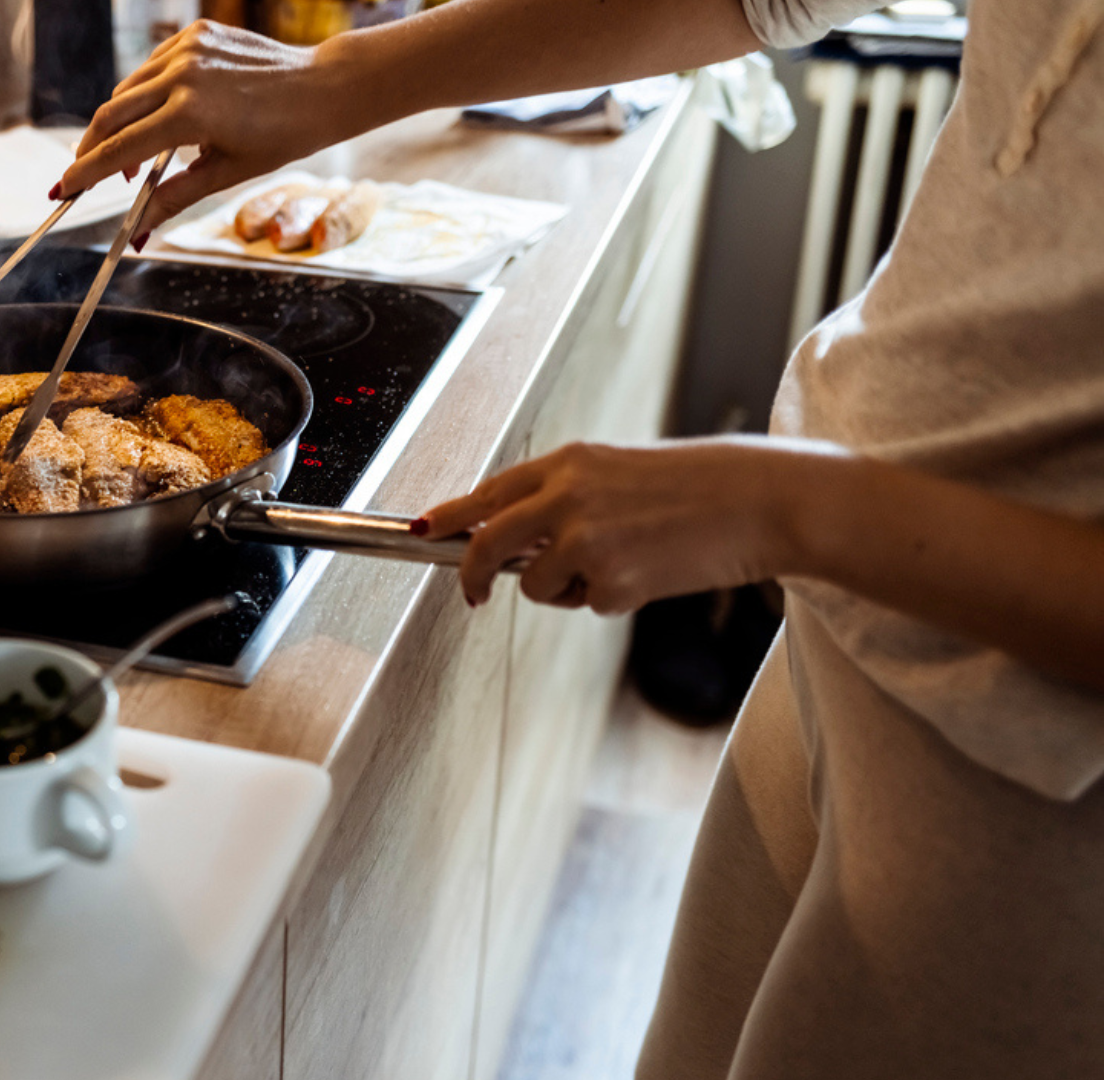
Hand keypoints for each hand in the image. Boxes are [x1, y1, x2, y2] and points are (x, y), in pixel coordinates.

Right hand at [56, 21, 375, 235]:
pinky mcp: (196, 33)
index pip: (119, 150)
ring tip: (137, 157)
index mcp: (189, 115)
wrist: (322, 89)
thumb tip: (136, 231)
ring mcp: (188, 49)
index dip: (85, 174)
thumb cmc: (282, 136)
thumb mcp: (224, 173)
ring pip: (128, 89)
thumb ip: (172, 198)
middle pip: (110, 115)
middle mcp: (183, 75)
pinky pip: (152, 68)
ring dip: (120, 123)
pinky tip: (162, 116)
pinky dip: (146, 94)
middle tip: (85, 176)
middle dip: (91, 149)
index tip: (63, 191)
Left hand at [417, 438, 841, 613]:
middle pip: (486, 542)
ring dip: (565, 588)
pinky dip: (611, 599)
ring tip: (623, 563)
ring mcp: (586, 540)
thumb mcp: (620, 473)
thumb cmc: (701, 487)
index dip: (451, 516)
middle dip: (470, 572)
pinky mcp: (612, 580)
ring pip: (536, 584)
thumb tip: (516, 539)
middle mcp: (567, 496)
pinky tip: (651, 572)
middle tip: (472, 593)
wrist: (764, 501)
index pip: (490, 491)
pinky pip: (588, 604)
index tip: (423, 530)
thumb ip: (566, 497)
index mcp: (570, 462)